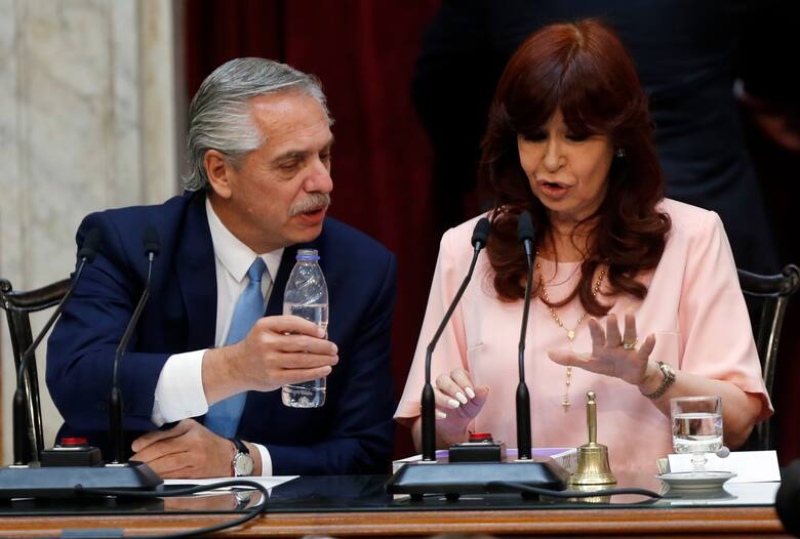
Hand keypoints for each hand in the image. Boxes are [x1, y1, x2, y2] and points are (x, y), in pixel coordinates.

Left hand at [131, 419, 237, 478]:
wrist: (229, 458)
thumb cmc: (206, 441)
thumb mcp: (189, 429)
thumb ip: (166, 434)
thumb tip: (140, 444)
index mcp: (191, 432)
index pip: (164, 439)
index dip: (146, 445)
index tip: (134, 448)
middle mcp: (194, 447)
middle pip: (164, 454)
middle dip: (144, 460)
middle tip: (133, 463)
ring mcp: (195, 463)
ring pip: (168, 468)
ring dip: (150, 471)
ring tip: (138, 471)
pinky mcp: (195, 477)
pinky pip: (174, 478)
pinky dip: (161, 479)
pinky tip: (151, 479)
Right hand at [204, 315, 337, 401]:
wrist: (237, 367)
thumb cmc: (257, 345)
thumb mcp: (265, 329)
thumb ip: (286, 328)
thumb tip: (318, 333)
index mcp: (265, 326)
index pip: (292, 323)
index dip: (311, 328)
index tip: (323, 333)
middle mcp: (266, 343)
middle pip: (301, 343)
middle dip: (322, 346)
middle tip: (334, 348)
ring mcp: (270, 362)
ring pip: (302, 360)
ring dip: (322, 360)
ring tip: (333, 359)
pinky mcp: (273, 378)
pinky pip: (298, 375)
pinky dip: (315, 373)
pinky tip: (325, 370)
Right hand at [433, 368, 488, 421]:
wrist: (456, 425)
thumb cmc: (466, 409)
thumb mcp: (476, 404)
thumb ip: (480, 396)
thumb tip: (484, 388)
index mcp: (457, 379)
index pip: (457, 373)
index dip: (464, 382)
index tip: (471, 394)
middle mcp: (444, 384)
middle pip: (443, 379)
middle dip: (453, 388)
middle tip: (463, 400)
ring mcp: (435, 394)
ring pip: (434, 391)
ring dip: (444, 398)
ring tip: (455, 406)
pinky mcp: (428, 405)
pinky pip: (426, 405)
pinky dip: (435, 410)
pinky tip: (444, 415)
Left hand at [547, 312, 655, 385]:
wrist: (630, 375)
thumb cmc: (608, 364)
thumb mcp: (589, 363)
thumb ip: (570, 358)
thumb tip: (549, 353)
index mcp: (602, 346)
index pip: (598, 337)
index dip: (595, 330)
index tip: (592, 319)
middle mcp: (615, 344)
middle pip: (614, 335)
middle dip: (613, 327)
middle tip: (612, 315)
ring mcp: (628, 350)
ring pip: (630, 337)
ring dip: (630, 327)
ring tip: (630, 314)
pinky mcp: (640, 358)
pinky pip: (645, 350)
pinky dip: (648, 344)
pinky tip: (652, 336)